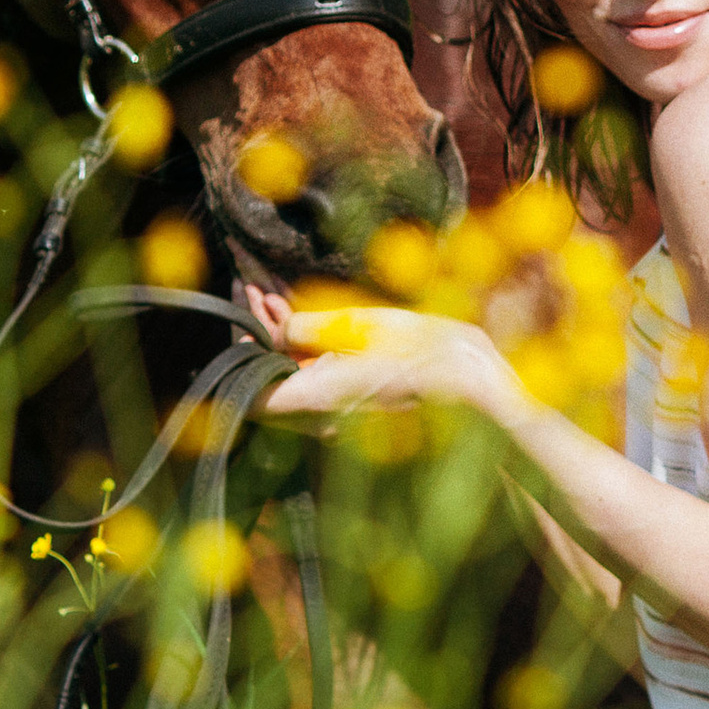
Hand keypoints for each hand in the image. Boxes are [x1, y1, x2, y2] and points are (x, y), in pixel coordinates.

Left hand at [256, 297, 521, 425]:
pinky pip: (314, 380)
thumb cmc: (421, 350)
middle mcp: (320, 414)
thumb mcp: (359, 325)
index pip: (250, 397)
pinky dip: (303, 351)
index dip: (237, 361)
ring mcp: (337, 412)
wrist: (472, 379)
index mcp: (315, 397)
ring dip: (279, 340)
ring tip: (276, 299)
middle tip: (257, 295)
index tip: (241, 323)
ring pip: (290, 378)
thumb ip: (307, 328)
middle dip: (257, 337)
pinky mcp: (353, 403)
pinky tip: (305, 319)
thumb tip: (277, 329)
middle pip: (267, 383)